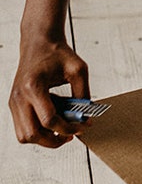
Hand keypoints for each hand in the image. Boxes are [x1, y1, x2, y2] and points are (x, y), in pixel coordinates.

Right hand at [9, 33, 90, 147]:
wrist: (38, 43)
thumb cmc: (57, 54)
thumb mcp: (78, 69)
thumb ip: (83, 93)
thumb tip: (86, 117)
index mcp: (33, 87)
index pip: (49, 120)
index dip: (68, 128)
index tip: (82, 126)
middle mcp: (19, 97)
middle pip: (32, 134)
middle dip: (54, 141)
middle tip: (70, 135)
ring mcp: (14, 102)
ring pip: (24, 136)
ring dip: (44, 139)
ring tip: (61, 130)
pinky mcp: (14, 105)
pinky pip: (22, 128)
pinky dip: (37, 131)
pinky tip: (52, 121)